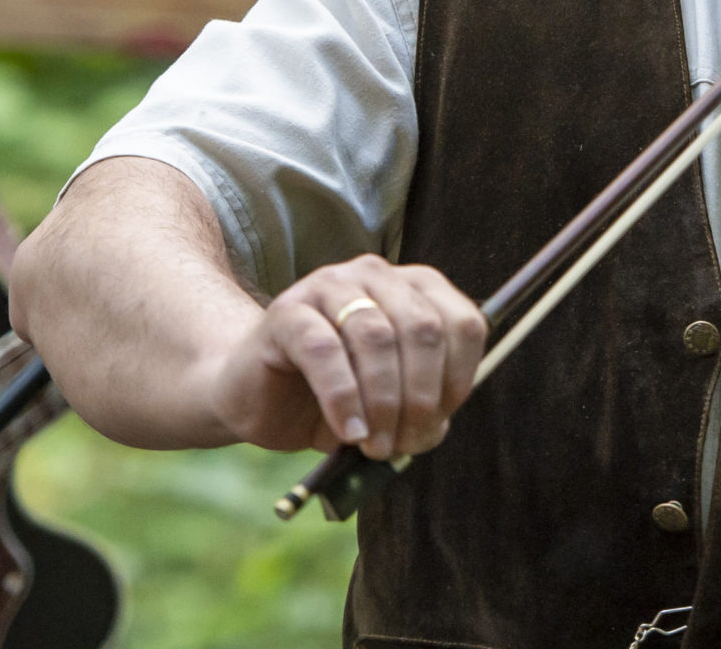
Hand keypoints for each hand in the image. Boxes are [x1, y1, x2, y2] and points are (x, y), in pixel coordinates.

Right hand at [205, 255, 485, 459]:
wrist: (258, 397)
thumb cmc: (333, 399)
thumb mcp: (390, 406)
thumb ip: (419, 409)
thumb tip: (433, 426)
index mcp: (416, 289)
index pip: (462, 323)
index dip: (457, 377)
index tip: (439, 421)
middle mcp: (377, 275)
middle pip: (422, 329)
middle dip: (420, 397)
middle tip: (405, 444)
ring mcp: (330, 286)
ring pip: (376, 337)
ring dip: (383, 401)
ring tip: (376, 445)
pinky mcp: (287, 311)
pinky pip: (324, 352)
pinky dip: (343, 398)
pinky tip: (348, 432)